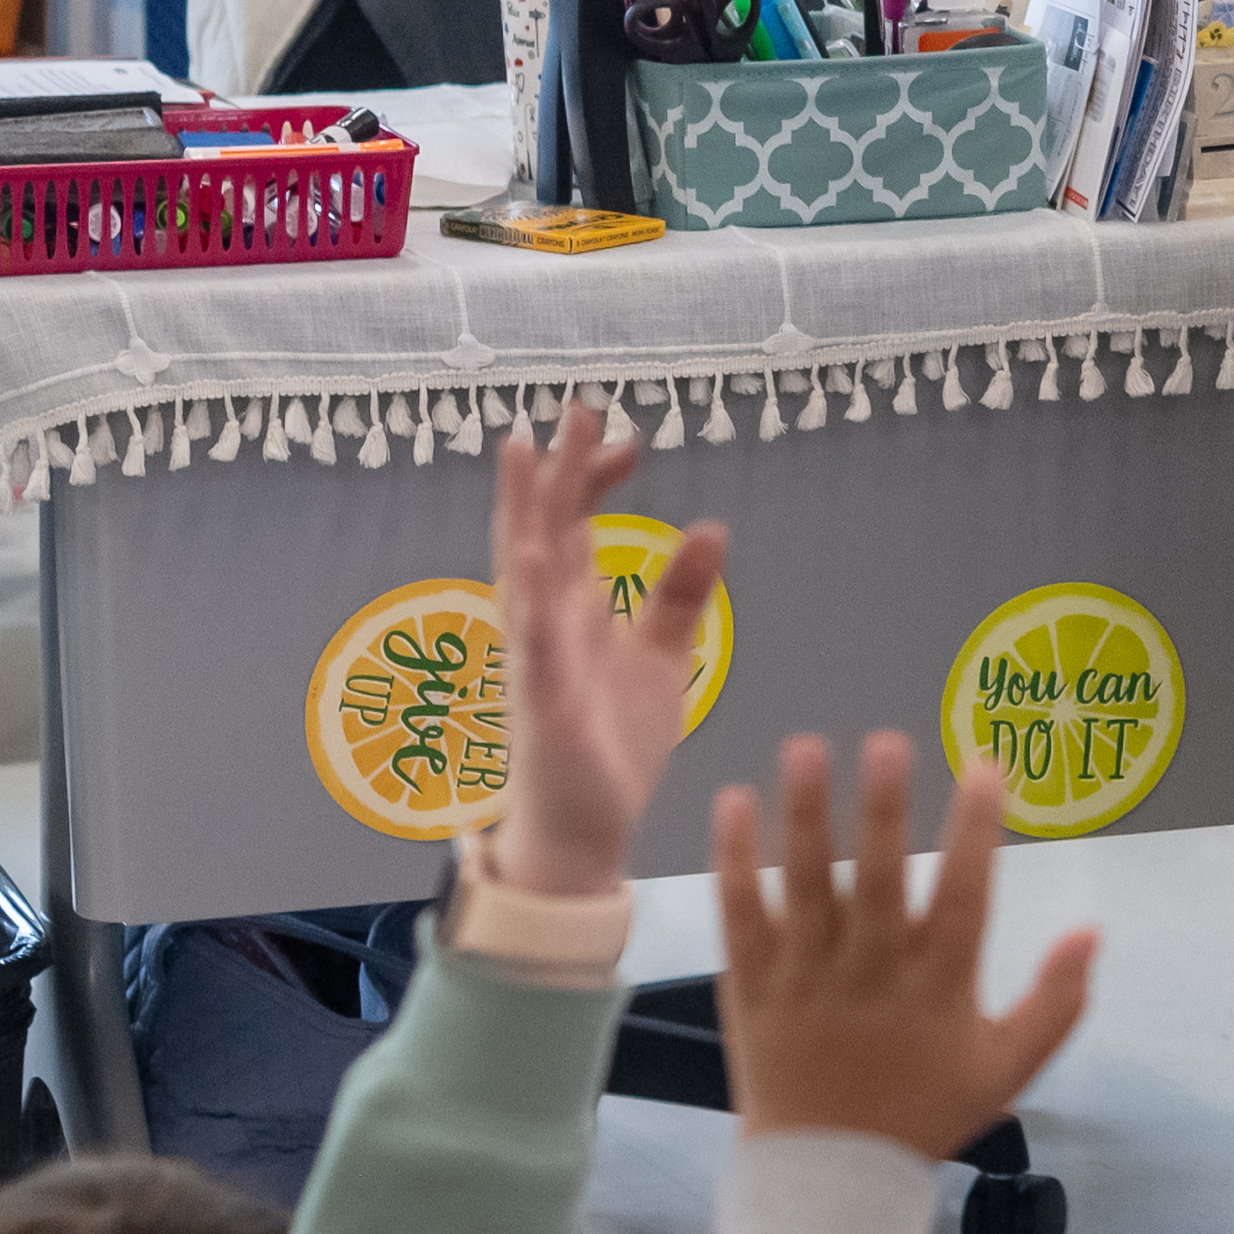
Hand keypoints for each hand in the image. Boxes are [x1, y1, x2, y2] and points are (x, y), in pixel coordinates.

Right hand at [485, 412, 717, 901]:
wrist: (584, 828)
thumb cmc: (612, 741)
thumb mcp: (663, 659)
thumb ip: (679, 596)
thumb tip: (712, 526)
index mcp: (575, 610)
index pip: (577, 525)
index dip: (593, 476)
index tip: (627, 434)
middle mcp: (548, 623)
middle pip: (546, 530)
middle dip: (555, 469)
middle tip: (571, 405)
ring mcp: (539, 660)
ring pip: (525, 573)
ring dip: (522, 512)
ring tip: (520, 452)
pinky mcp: (544, 704)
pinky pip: (536, 648)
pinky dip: (533, 604)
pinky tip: (533, 560)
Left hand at [712, 734, 1100, 1155]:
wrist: (828, 1179)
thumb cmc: (923, 1114)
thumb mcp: (1007, 1070)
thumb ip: (1056, 1003)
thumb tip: (1092, 931)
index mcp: (938, 990)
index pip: (965, 900)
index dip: (977, 834)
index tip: (985, 768)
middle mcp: (872, 976)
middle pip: (880, 883)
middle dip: (886, 811)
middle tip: (887, 742)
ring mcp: (806, 980)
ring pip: (807, 889)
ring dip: (807, 817)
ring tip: (807, 748)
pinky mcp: (754, 988)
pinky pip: (743, 918)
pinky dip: (736, 864)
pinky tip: (734, 804)